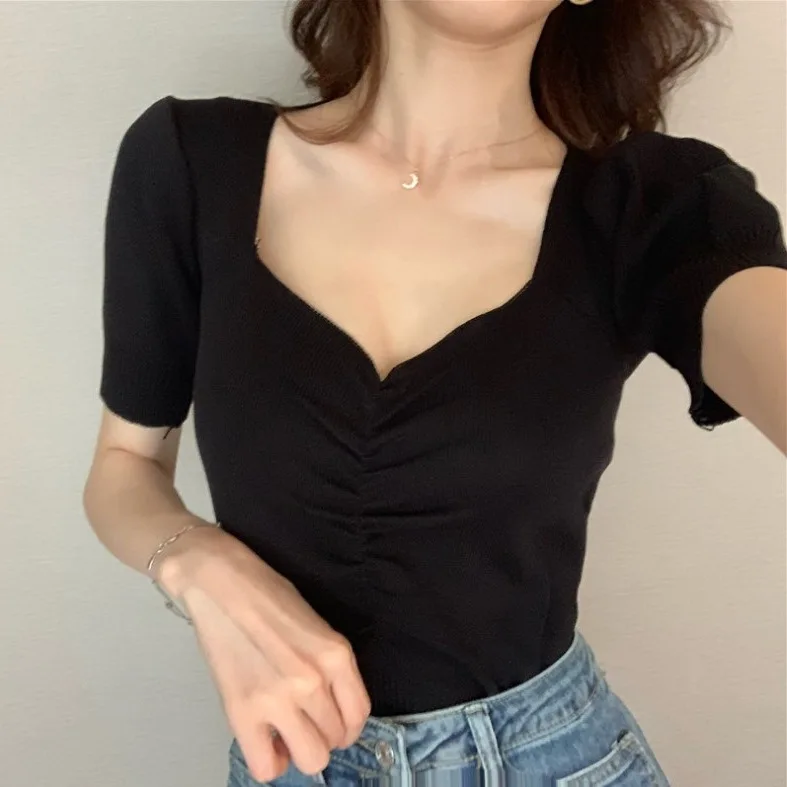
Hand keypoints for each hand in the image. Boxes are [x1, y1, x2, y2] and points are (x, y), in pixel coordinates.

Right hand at [157, 526, 371, 781]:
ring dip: (300, 748)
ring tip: (285, 730)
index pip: (360, 713)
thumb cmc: (267, 593)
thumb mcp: (316, 624)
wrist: (219, 582)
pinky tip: (265, 738)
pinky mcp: (242, 711)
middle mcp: (314, 680)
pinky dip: (270, 761)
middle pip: (336, 740)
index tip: (332, 720)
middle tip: (304, 719)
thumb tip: (331, 706)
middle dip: (323, 734)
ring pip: (311, 760)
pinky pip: (266, 767)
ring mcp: (279, 698)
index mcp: (336, 654)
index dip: (347, 724)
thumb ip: (329, 665)